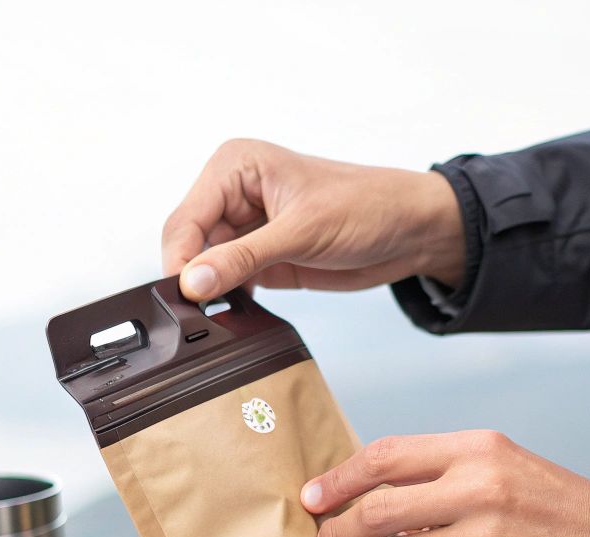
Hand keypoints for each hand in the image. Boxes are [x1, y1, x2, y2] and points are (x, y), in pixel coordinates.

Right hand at [161, 139, 464, 300]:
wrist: (409, 232)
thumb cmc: (367, 206)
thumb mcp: (301, 232)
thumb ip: (243, 258)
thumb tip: (194, 280)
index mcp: (235, 166)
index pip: (186, 218)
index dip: (180, 259)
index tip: (186, 295)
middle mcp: (233, 194)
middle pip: (188, 245)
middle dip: (193, 278)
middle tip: (199, 315)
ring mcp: (245, 228)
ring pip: (204, 268)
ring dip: (210, 294)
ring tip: (220, 317)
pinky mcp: (259, 258)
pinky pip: (228, 284)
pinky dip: (229, 301)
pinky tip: (237, 315)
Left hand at [302, 431, 589, 536]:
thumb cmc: (553, 509)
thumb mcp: (504, 465)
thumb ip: (441, 472)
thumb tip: (363, 491)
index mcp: (479, 450)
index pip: (385, 458)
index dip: (338, 480)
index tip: (312, 498)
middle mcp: (480, 491)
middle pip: (375, 513)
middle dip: (339, 534)